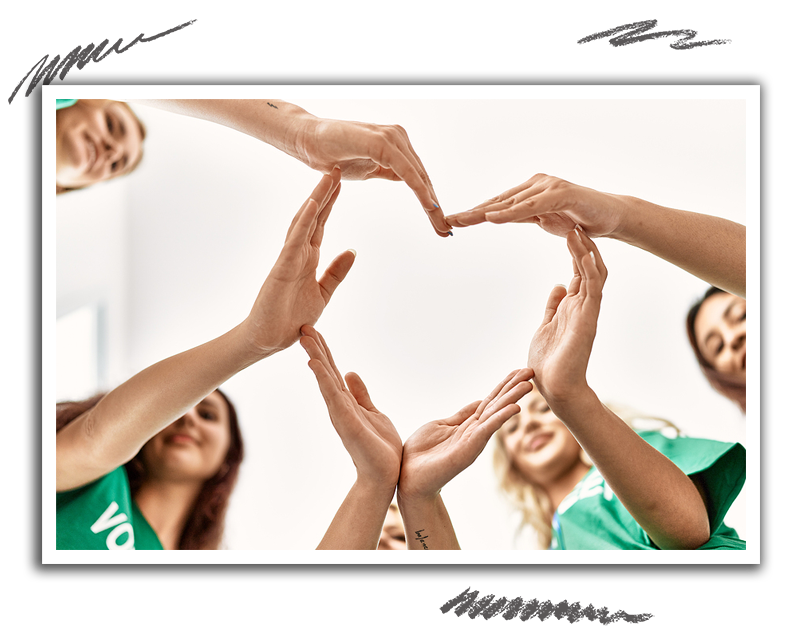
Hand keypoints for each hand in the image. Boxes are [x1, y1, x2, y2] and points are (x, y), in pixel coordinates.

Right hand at [241, 169, 355, 353]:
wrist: (269, 339)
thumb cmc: (291, 318)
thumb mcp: (323, 292)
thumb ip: (336, 272)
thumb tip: (352, 250)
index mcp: (308, 258)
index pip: (321, 224)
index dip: (331, 203)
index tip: (341, 182)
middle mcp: (298, 253)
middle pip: (313, 217)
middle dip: (325, 193)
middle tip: (336, 168)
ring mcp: (289, 258)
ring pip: (304, 222)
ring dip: (316, 199)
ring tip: (328, 178)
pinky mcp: (282, 267)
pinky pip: (295, 240)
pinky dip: (304, 221)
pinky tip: (313, 204)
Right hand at [295, 117, 450, 236]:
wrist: (306, 139)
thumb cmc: (332, 153)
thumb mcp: (367, 168)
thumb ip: (388, 171)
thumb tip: (404, 178)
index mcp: (396, 144)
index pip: (418, 176)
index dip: (430, 201)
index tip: (439, 223)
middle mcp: (398, 137)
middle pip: (423, 178)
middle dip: (435, 207)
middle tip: (446, 232)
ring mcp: (391, 137)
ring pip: (419, 176)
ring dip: (431, 204)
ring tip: (440, 226)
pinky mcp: (381, 142)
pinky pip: (406, 171)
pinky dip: (419, 190)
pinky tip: (429, 207)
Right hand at [300, 326, 402, 490]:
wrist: (384, 474)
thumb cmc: (380, 447)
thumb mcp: (373, 412)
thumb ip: (361, 394)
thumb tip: (351, 373)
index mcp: (346, 402)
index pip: (332, 371)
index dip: (323, 351)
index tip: (314, 331)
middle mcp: (339, 405)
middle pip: (325, 371)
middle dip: (315, 348)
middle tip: (304, 327)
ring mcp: (340, 412)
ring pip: (325, 379)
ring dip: (315, 357)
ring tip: (305, 337)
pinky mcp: (345, 421)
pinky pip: (332, 394)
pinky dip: (323, 377)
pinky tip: (315, 362)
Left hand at [398, 368, 532, 502]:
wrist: (409, 476)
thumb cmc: (422, 452)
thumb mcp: (443, 425)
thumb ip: (462, 415)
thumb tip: (479, 401)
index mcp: (469, 424)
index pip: (491, 400)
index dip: (505, 384)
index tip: (520, 371)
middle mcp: (475, 431)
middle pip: (497, 405)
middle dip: (513, 388)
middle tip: (531, 371)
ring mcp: (473, 440)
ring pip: (496, 415)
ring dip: (512, 399)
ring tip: (528, 385)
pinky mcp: (468, 450)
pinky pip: (487, 430)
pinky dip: (500, 418)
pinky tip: (514, 408)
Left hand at [445, 173, 626, 238]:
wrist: (610, 216)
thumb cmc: (578, 218)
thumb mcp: (545, 220)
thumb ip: (522, 215)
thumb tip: (497, 216)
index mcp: (529, 191)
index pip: (496, 203)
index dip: (474, 213)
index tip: (452, 221)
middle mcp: (535, 184)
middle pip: (497, 201)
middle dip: (471, 212)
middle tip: (447, 220)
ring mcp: (548, 186)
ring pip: (510, 203)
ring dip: (483, 213)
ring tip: (461, 220)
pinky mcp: (561, 193)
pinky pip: (530, 207)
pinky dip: (510, 213)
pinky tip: (492, 218)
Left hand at [527, 227, 607, 407]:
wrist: (555, 387)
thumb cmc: (549, 362)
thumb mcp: (547, 325)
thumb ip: (554, 306)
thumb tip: (558, 287)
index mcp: (573, 306)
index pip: (579, 271)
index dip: (574, 249)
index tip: (566, 227)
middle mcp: (584, 305)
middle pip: (589, 266)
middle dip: (582, 244)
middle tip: (573, 220)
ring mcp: (587, 311)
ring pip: (593, 272)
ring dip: (585, 250)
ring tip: (576, 228)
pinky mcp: (588, 318)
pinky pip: (593, 287)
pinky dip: (589, 267)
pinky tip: (584, 250)